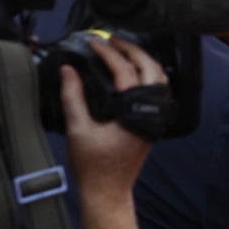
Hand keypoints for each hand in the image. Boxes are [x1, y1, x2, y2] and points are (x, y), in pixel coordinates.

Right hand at [62, 36, 167, 228]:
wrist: (109, 189)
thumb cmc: (94, 164)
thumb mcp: (78, 128)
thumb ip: (73, 97)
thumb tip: (68, 71)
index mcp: (135, 109)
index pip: (125, 70)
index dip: (109, 52)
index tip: (95, 42)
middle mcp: (152, 109)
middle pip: (150, 67)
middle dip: (132, 49)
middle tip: (113, 39)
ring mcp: (157, 115)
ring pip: (160, 77)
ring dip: (144, 60)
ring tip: (123, 50)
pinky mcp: (156, 120)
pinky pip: (159, 89)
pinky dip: (149, 74)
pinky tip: (135, 70)